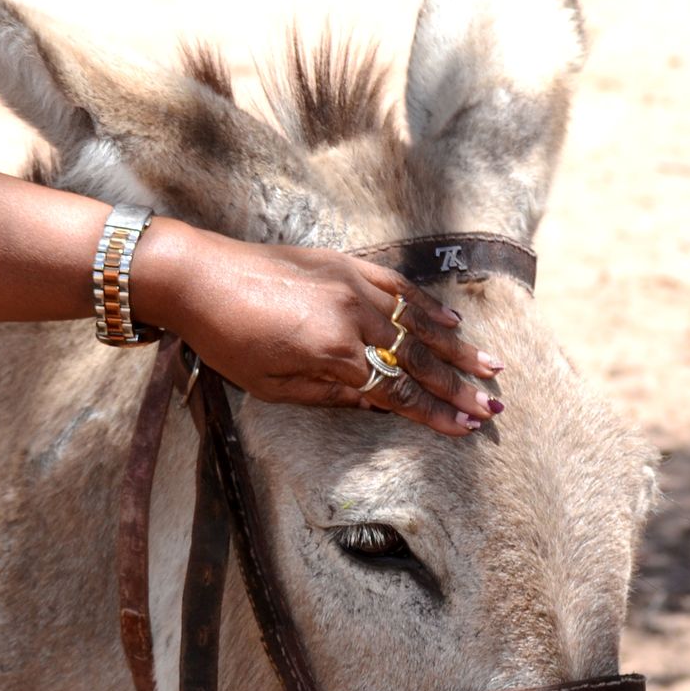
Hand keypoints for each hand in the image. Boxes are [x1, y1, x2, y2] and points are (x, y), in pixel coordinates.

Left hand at [132, 221, 502, 435]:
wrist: (195, 274)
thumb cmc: (223, 337)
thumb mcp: (268, 385)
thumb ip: (328, 396)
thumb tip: (378, 406)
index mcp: (332, 353)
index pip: (397, 391)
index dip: (434, 413)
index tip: (467, 427)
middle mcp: (350, 317)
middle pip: (417, 359)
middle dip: (458, 386)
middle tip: (494, 407)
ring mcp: (351, 285)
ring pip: (417, 320)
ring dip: (457, 345)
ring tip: (492, 366)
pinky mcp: (343, 262)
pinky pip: (397, 285)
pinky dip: (427, 303)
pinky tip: (452, 319)